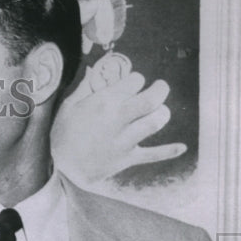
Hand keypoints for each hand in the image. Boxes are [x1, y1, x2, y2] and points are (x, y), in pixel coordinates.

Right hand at [52, 59, 186, 182]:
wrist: (59, 169)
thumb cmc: (61, 135)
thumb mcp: (68, 107)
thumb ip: (85, 87)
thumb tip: (96, 71)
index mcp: (104, 102)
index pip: (135, 80)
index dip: (136, 79)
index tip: (131, 84)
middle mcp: (118, 119)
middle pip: (152, 98)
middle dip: (160, 89)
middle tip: (159, 88)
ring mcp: (125, 140)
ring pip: (156, 121)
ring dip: (161, 114)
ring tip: (157, 112)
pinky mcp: (127, 158)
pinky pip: (153, 154)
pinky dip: (168, 151)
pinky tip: (181, 147)